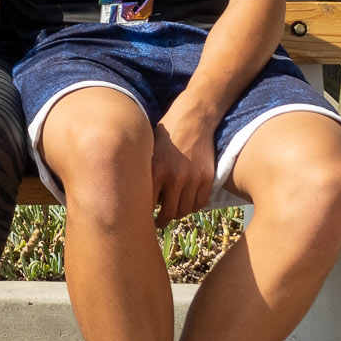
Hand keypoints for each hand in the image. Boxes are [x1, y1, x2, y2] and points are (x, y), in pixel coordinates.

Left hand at [150, 103, 217, 225]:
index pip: (149, 205)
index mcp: (156, 170)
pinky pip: (201, 202)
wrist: (193, 119)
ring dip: (178, 213)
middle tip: (158, 221)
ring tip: (172, 211)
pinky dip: (193, 206)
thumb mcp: (148, 150)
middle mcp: (175, 177)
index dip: (144, 215)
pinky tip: (186, 203)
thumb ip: (144, 172)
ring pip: (185, 210)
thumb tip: (133, 194)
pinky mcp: (207, 177)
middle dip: (162, 220)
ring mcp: (193, 178)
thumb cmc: (165, 134)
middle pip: (169, 212)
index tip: (142, 219)